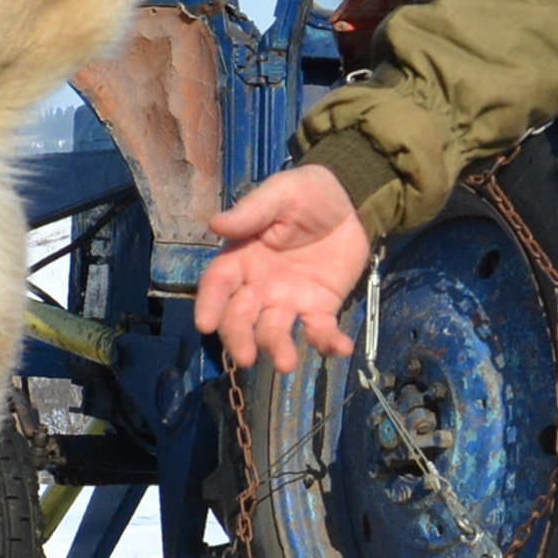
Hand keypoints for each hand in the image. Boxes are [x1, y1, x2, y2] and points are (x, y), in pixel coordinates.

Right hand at [196, 165, 372, 370]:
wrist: (352, 200)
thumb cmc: (307, 193)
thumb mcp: (279, 194)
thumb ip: (251, 212)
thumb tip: (216, 224)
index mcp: (241, 257)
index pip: (218, 284)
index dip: (210, 304)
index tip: (205, 325)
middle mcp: (258, 286)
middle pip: (240, 318)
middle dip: (239, 339)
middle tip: (246, 358)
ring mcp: (289, 301)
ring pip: (275, 332)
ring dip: (278, 349)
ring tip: (287, 364)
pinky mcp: (320, 308)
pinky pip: (321, 331)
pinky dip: (329, 343)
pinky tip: (341, 348)